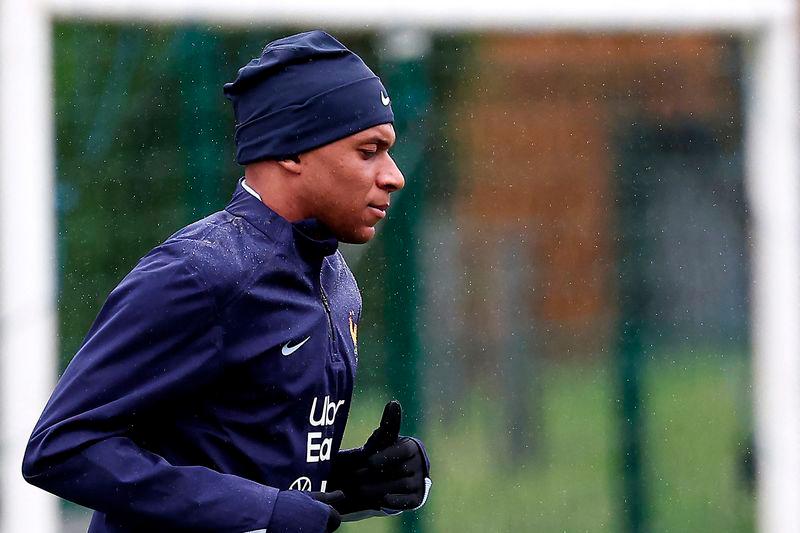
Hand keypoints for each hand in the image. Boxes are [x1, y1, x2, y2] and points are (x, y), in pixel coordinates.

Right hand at [270, 490, 341, 532]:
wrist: (269, 515)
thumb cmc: (289, 503)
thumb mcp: (309, 496)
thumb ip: (328, 497)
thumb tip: (342, 495)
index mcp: (324, 514)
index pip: (336, 519)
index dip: (329, 515)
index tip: (318, 512)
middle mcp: (321, 528)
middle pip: (327, 528)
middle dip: (320, 523)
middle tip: (306, 517)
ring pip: (318, 532)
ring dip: (312, 529)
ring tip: (299, 522)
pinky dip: (305, 532)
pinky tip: (296, 528)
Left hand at [328, 401, 429, 515]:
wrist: (380, 480)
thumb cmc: (380, 454)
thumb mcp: (381, 441)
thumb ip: (388, 424)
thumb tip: (394, 403)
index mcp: (413, 446)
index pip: (402, 451)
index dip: (385, 457)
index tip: (369, 462)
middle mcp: (421, 463)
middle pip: (400, 470)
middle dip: (377, 475)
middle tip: (356, 478)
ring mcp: (421, 481)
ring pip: (402, 485)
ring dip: (380, 488)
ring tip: (361, 490)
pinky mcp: (417, 498)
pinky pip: (408, 501)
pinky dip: (395, 501)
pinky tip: (382, 500)